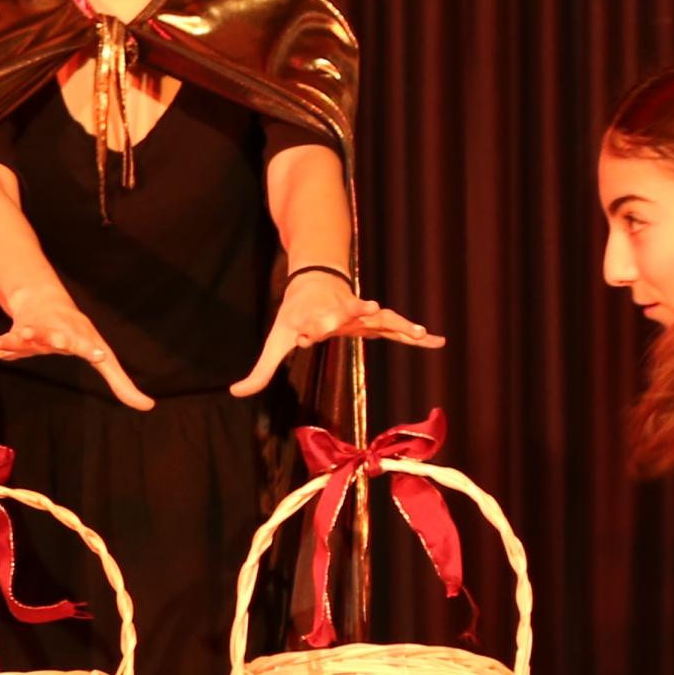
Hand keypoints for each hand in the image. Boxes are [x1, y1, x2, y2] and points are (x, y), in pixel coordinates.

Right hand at [0, 290, 155, 411]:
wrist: (45, 301)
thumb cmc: (78, 333)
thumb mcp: (102, 356)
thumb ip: (121, 382)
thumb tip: (149, 406)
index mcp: (74, 336)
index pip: (83, 341)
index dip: (90, 346)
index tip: (97, 350)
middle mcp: (48, 332)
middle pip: (46, 334)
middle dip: (44, 335)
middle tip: (44, 337)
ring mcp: (25, 335)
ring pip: (15, 338)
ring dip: (5, 340)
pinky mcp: (8, 342)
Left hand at [233, 271, 444, 399]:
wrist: (316, 280)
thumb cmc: (296, 316)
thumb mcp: (276, 340)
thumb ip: (261, 370)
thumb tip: (236, 393)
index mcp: (311, 317)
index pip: (309, 324)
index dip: (307, 329)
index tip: (305, 334)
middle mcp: (337, 313)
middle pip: (345, 314)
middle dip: (352, 314)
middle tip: (365, 310)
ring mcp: (359, 314)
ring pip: (379, 317)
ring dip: (397, 322)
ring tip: (417, 330)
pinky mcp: (374, 318)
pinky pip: (397, 326)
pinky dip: (416, 333)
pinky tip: (438, 341)